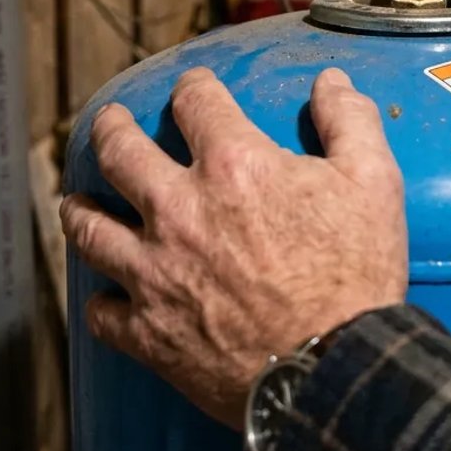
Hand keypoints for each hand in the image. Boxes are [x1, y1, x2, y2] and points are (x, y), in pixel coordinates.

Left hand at [60, 67, 407, 427]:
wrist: (331, 369)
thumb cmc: (355, 277)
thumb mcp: (373, 184)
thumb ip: (349, 122)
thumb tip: (331, 81)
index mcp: (234, 167)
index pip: (196, 103)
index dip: (194, 88)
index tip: (193, 89)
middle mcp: (179, 211)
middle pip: (120, 152)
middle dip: (111, 128)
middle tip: (110, 122)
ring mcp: (155, 273)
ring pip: (90, 228)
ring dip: (81, 209)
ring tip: (78, 202)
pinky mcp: (148, 331)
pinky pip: (103, 312)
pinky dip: (103, 301)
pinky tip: (107, 296)